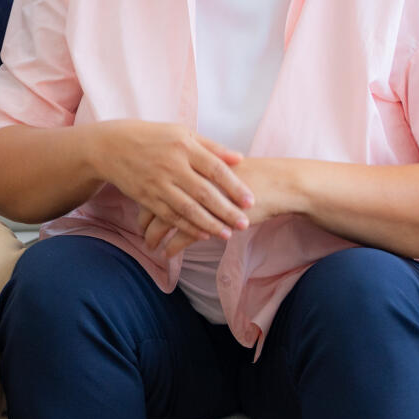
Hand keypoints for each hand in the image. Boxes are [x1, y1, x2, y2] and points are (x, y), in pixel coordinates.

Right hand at [92, 120, 255, 245]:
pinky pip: (169, 215)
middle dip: (225, 211)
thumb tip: (240, 158)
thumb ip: (211, 147)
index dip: (234, 186)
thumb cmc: (152, 137)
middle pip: (203, 192)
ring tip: (227, 234)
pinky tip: (202, 234)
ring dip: (208, 223)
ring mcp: (157, 183)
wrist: (110, 146)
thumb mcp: (181, 133)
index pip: (215, 169)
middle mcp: (171, 165)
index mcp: (183, 146)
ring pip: (187, 208)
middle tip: (243, 224)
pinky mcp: (146, 197)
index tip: (250, 201)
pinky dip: (186, 226)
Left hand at [138, 157, 303, 256]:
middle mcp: (188, 181)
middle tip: (140, 231)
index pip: (155, 183)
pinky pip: (183, 237)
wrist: (277, 183)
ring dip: (154, 236)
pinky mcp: (211, 221)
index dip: (145, 199)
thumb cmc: (250, 175)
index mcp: (188, 165)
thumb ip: (199, 172)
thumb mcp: (220, 166)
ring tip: (150, 245)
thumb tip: (180, 179)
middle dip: (144, 221)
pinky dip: (172, 247)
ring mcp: (199, 202)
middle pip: (154, 202)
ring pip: (165, 221)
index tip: (141, 211)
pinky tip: (167, 253)